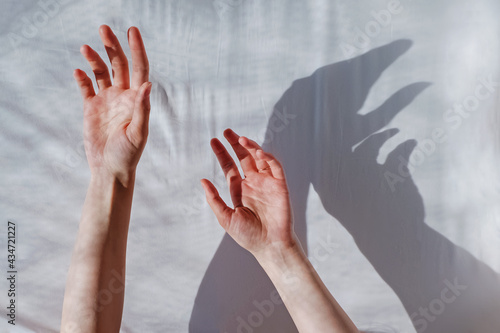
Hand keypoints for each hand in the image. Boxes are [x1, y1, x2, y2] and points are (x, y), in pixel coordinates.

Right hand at [74, 25, 150, 184]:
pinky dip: (82, 77)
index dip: (137, 49)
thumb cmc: (128, 155)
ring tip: (85, 47)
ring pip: (101, 72)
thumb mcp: (138, 134)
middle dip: (112, 46)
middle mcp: (123, 96)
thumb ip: (143, 109)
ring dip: (95, 58)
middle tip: (104, 28)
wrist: (109, 170)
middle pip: (119, 64)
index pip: (139, 69)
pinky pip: (86, 87)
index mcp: (137, 99)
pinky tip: (78, 71)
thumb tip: (148, 85)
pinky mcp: (91, 108)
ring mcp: (107, 101)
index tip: (132, 31)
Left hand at [201, 129, 296, 258]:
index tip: (214, 141)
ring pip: (259, 159)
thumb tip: (202, 181)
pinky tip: (258, 152)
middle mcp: (253, 184)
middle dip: (235, 144)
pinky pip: (275, 167)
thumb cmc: (248, 236)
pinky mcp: (280, 186)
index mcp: (240, 190)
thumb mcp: (226, 217)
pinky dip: (268, 158)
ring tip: (241, 139)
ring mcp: (267, 183)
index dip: (222, 154)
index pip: (230, 167)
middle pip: (244, 158)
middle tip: (227, 131)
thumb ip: (214, 199)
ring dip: (251, 147)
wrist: (269, 246)